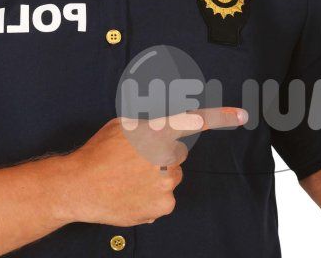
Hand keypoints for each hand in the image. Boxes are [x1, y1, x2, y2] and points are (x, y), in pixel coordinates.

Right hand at [57, 107, 246, 225]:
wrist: (78, 186)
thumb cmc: (97, 153)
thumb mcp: (124, 125)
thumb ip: (150, 124)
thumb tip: (164, 126)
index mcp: (159, 131)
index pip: (197, 121)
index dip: (222, 117)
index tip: (242, 115)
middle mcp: (167, 156)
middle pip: (178, 155)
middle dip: (162, 157)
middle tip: (134, 161)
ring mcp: (166, 183)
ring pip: (171, 178)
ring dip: (156, 177)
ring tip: (128, 178)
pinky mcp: (162, 205)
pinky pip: (164, 198)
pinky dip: (151, 197)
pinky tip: (131, 193)